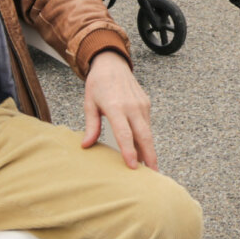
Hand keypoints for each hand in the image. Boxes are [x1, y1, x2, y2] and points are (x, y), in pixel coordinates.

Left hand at [82, 49, 155, 169]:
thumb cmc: (98, 84)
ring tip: (150, 167)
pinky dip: (146, 138)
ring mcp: (141, 104)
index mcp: (115, 107)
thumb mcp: (89, 104)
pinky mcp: (146, 103)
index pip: (124, 133)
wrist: (112, 63)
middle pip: (143, 136)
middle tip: (153, 174)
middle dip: (150, 156)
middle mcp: (131, 106)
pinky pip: (147, 124)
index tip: (133, 166)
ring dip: (149, 149)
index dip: (129, 151)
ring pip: (148, 132)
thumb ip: (91, 126)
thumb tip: (86, 145)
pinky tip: (144, 150)